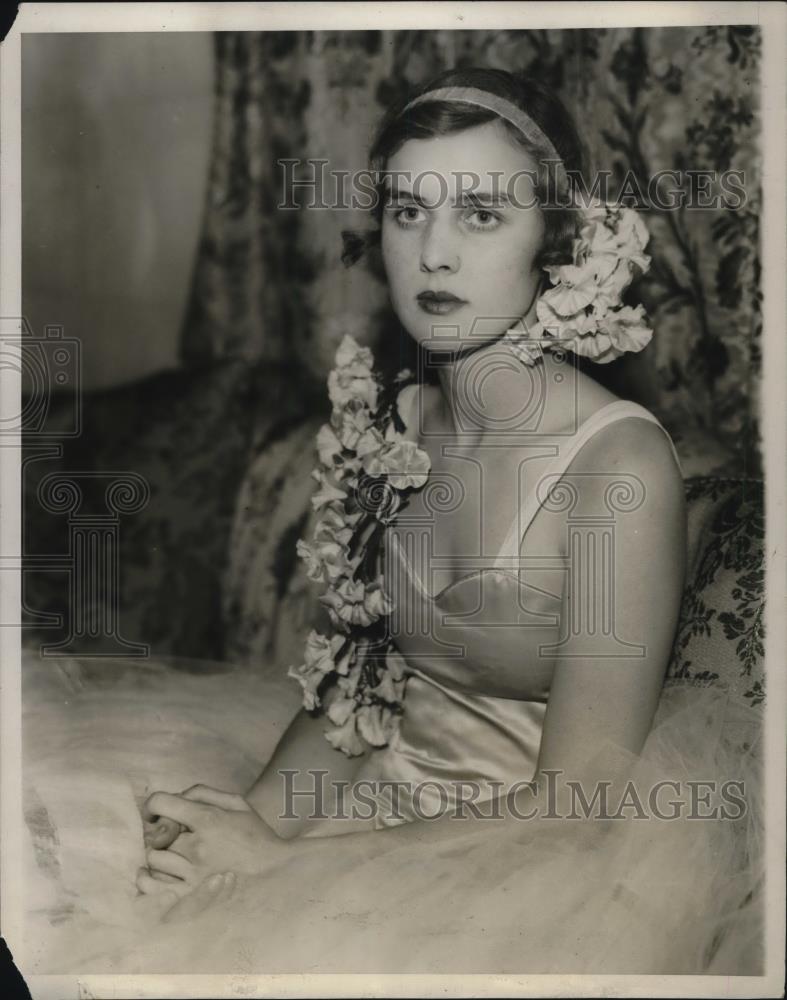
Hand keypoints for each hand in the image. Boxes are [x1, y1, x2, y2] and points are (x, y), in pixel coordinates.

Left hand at [137, 786, 288, 896]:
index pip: (160, 803)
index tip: (158, 813)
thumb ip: (203, 793)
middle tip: (172, 837)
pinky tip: (152, 875)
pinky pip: (153, 887)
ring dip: (159, 855)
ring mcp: (192, 873)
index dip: (154, 805)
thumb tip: (175, 797)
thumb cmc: (254, 834)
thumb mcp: (236, 802)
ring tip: (172, 856)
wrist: (274, 871)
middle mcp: (197, 846)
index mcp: (208, 819)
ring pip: (153, 859)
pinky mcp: (190, 896)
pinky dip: (147, 879)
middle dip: (161, 832)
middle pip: (155, 834)